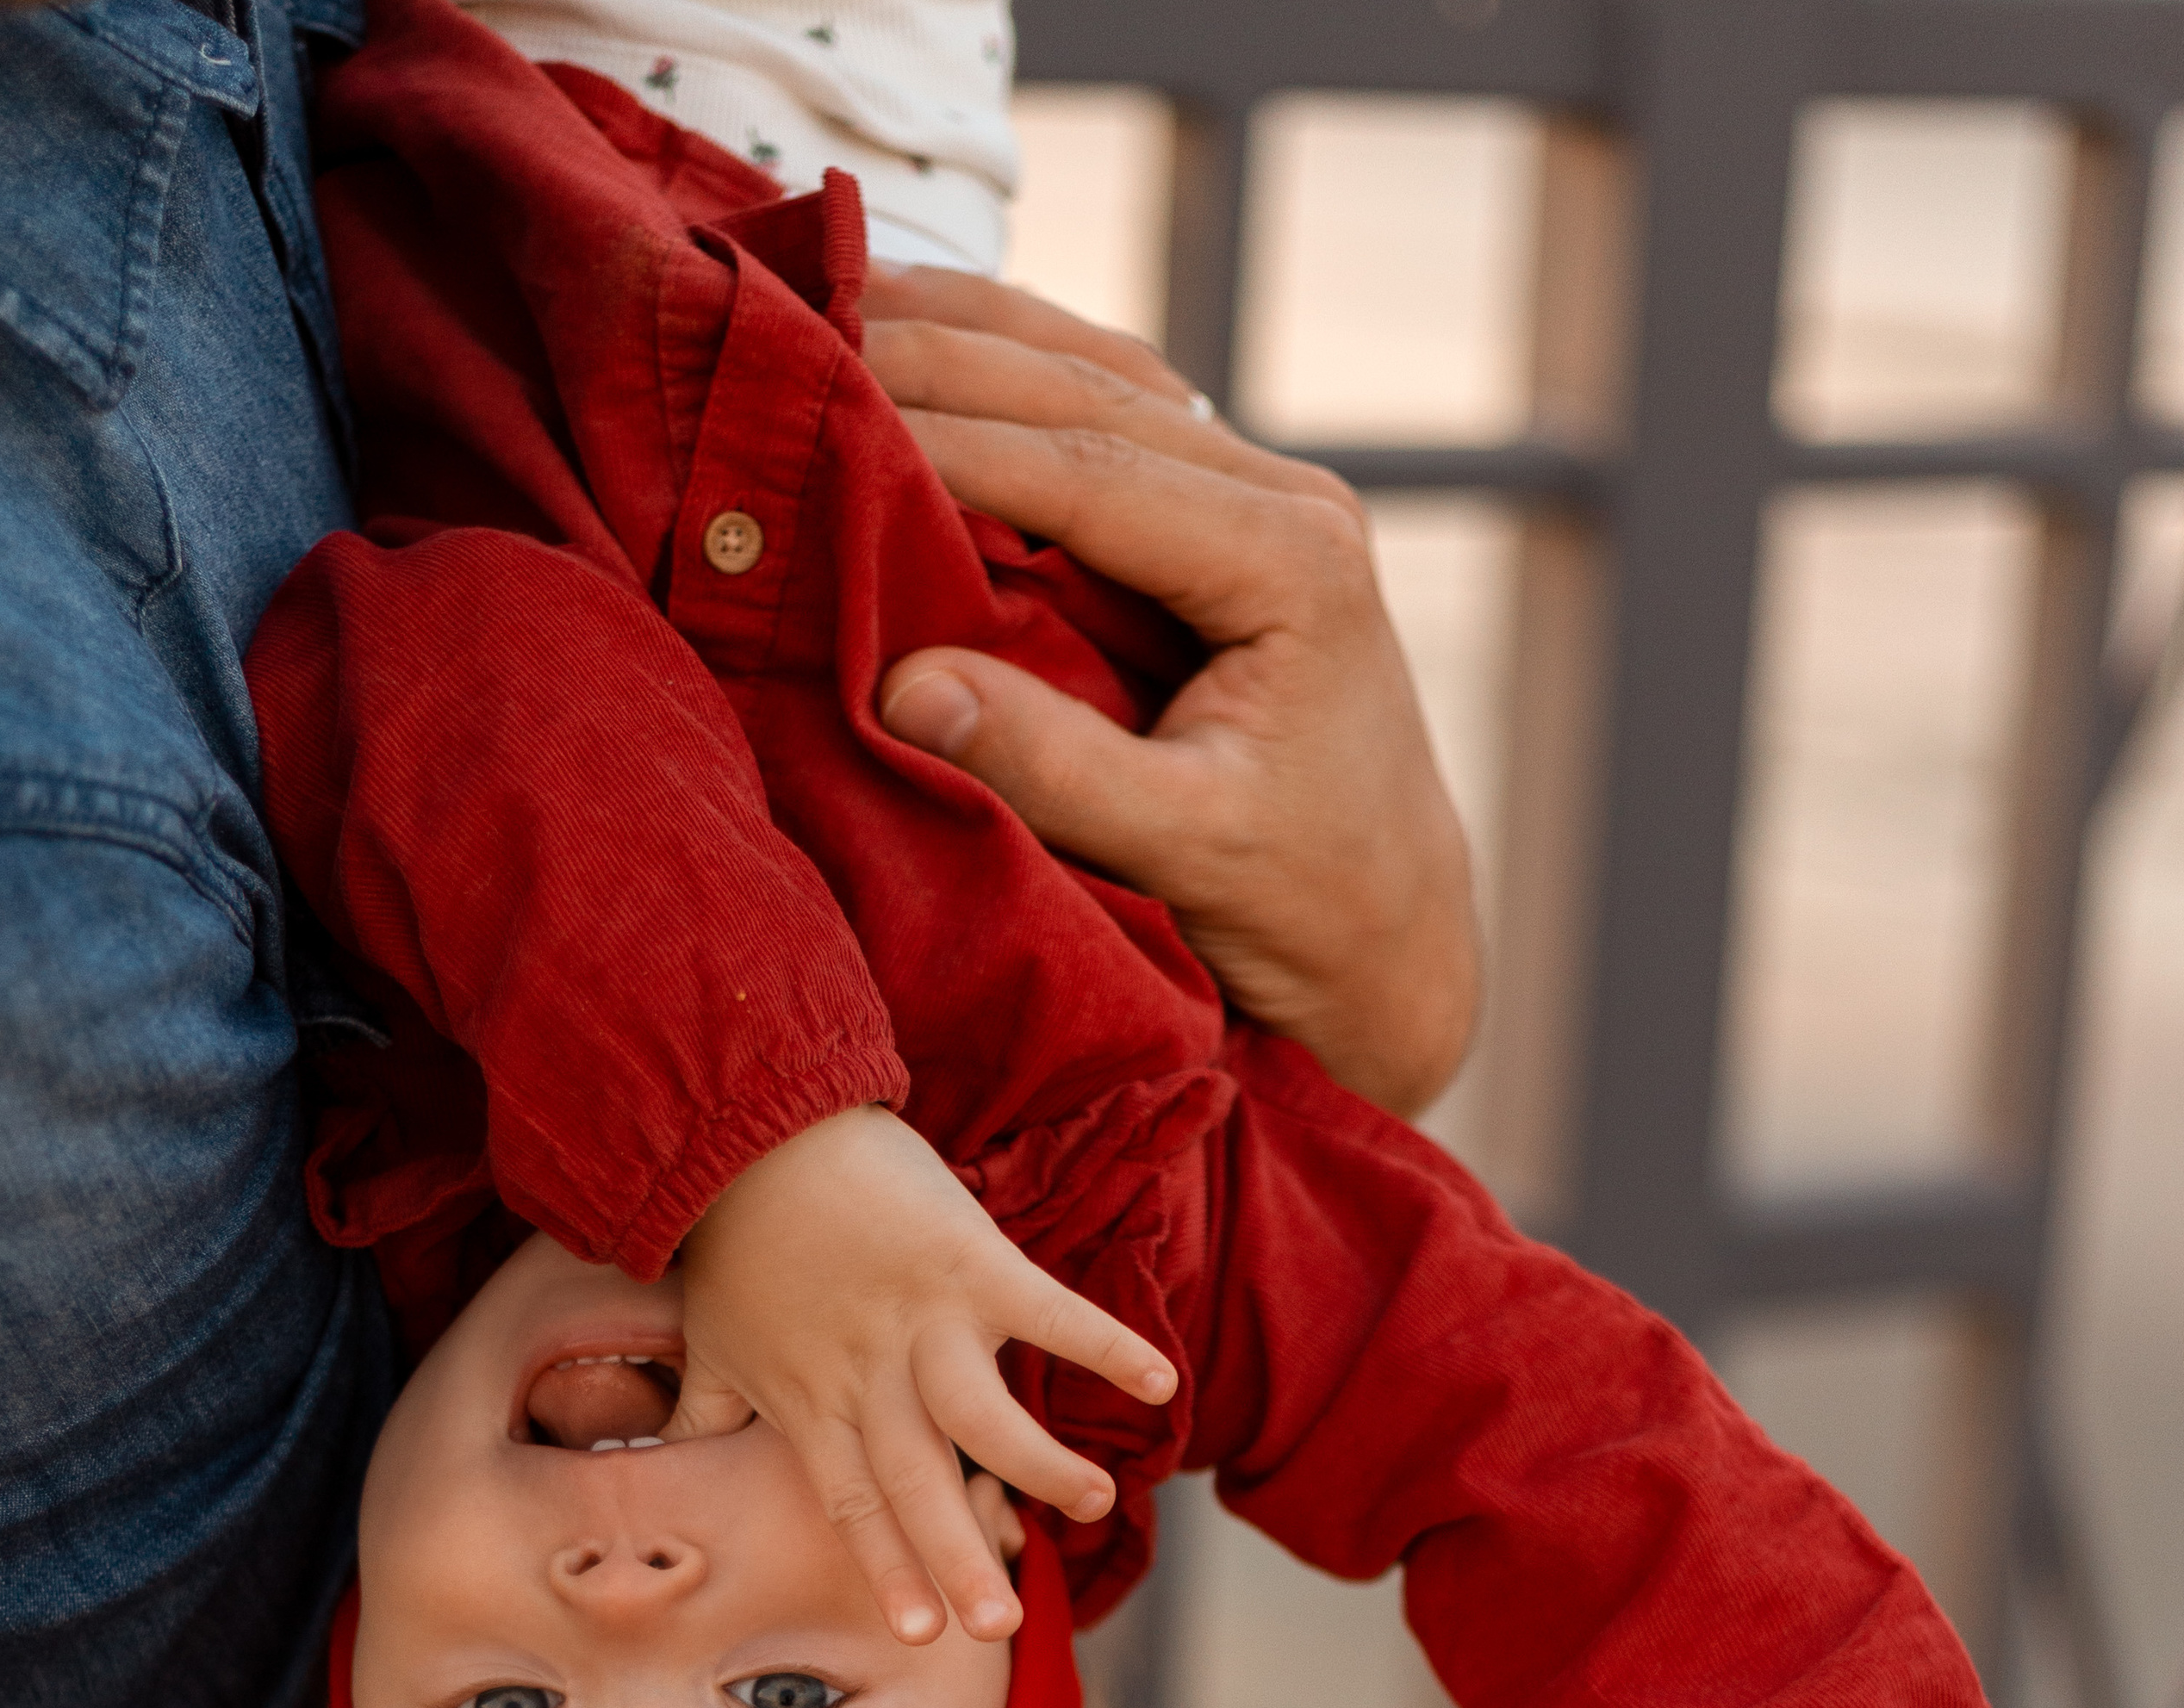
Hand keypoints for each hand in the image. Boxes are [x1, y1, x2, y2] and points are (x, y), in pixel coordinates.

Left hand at [665, 1105, 1173, 1644]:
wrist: (749, 1127)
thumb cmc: (731, 1237)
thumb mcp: (710, 1336)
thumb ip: (701, 1406)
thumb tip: (662, 1454)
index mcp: (813, 1402)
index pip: (855, 1504)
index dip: (890, 1567)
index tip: (924, 1634)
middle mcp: (869, 1376)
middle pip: (919, 1482)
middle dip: (957, 1557)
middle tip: (1001, 1632)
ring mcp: (921, 1320)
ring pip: (982, 1414)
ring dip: (1037, 1463)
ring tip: (1093, 1504)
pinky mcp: (969, 1261)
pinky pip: (1046, 1311)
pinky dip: (1102, 1344)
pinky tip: (1158, 1383)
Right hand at [859, 271, 1481, 1119]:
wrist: (1391, 934)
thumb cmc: (1309, 903)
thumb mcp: (1185, 847)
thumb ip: (1051, 766)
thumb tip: (904, 687)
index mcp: (1291, 562)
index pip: (1091, 470)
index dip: (949, 440)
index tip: (822, 417)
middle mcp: (1286, 499)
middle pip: (1086, 391)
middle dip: (935, 355)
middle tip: (792, 327)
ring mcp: (1259, 496)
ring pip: (1094, 374)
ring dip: (964, 334)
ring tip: (831, 297)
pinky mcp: (1221, 520)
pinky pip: (1102, 414)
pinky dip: (1003, 376)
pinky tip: (914, 344)